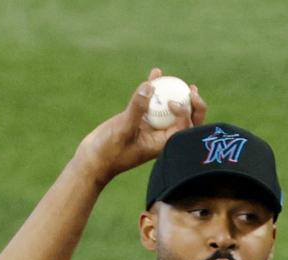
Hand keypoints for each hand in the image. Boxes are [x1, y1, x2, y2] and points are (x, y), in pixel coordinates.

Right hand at [77, 67, 206, 184]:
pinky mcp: (139, 120)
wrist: (93, 160)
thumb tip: (150, 87)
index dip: (185, 112)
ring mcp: (151, 128)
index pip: (183, 128)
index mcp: (162, 144)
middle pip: (184, 122)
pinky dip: (154, 89)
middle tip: (192, 90)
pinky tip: (156, 72)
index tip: (171, 102)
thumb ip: (137, 109)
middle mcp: (160, 136)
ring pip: (168, 110)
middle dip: (193, 107)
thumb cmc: (109, 152)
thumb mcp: (123, 129)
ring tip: (182, 82)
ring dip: (176, 95)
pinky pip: (151, 103)